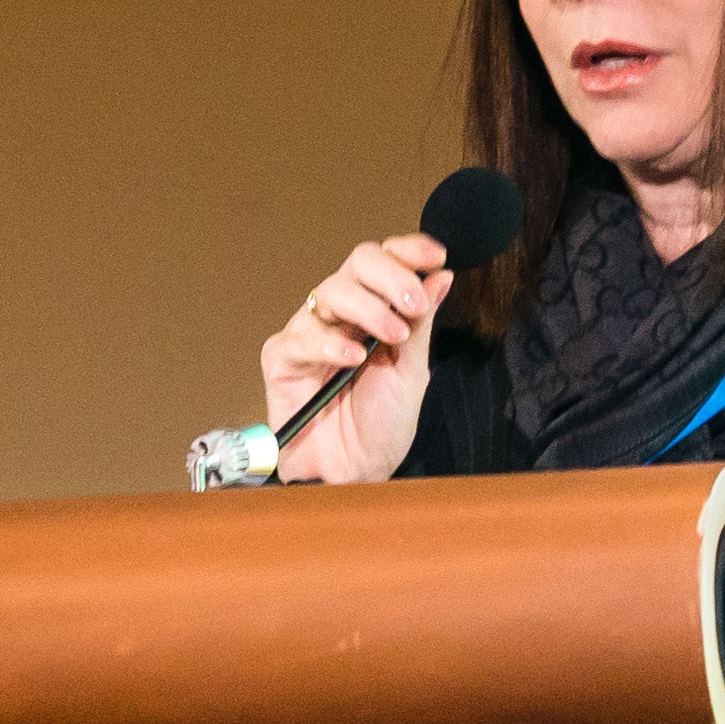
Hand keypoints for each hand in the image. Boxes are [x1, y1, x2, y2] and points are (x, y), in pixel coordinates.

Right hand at [258, 231, 454, 484]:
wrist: (355, 472)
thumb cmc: (381, 426)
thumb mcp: (412, 371)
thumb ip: (421, 322)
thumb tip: (441, 275)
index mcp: (376, 310)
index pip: (387, 261)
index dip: (409, 250)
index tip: (436, 255)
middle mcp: (342, 314)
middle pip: (358, 263)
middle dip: (391, 276)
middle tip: (413, 303)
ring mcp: (310, 332)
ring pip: (331, 291)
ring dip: (368, 310)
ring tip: (390, 336)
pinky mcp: (283, 359)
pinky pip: (301, 336)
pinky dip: (329, 344)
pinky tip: (352, 358)